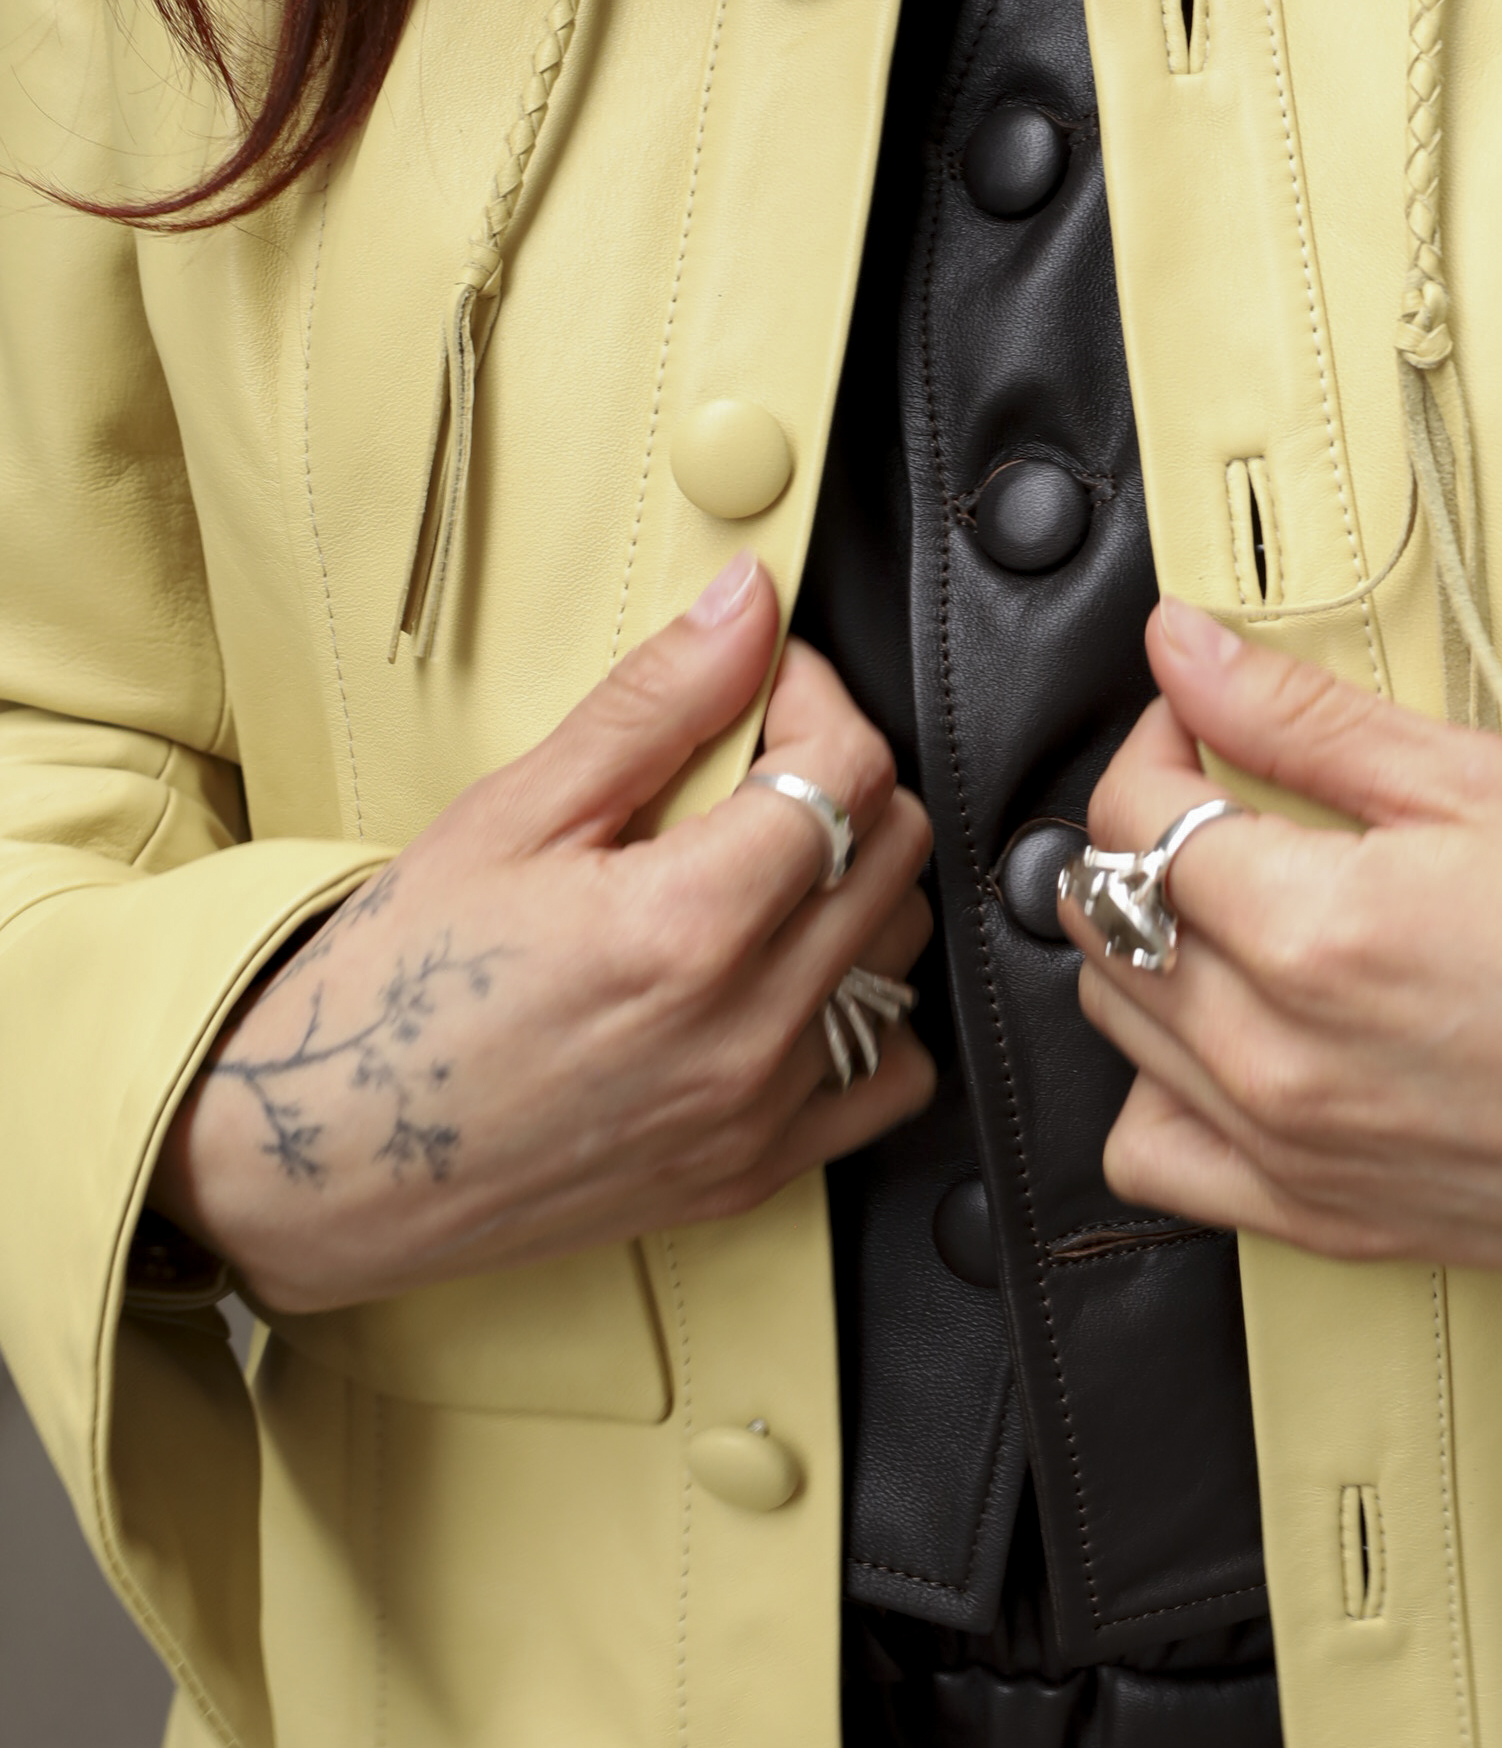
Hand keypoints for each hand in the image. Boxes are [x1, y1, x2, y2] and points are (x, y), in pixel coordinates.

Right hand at [152, 556, 934, 1313]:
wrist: (324, 1164)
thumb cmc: (395, 991)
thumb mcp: (512, 815)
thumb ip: (654, 703)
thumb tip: (749, 607)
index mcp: (688, 926)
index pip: (848, 768)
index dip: (814, 697)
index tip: (763, 687)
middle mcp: (745, 1027)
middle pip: (895, 850)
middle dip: (839, 777)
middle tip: (750, 768)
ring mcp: (759, 1109)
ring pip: (903, 954)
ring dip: (855, 885)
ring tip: (755, 869)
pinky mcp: (754, 1168)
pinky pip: (889, 1073)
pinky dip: (866, 1012)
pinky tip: (788, 977)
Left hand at [1067, 599, 1501, 1277]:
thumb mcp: (1473, 784)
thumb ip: (1301, 714)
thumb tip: (1181, 646)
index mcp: (1309, 931)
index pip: (1131, 813)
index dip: (1157, 742)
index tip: (1203, 725)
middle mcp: (1276, 1055)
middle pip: (1106, 917)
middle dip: (1146, 835)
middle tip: (1228, 804)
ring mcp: (1288, 1151)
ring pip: (1117, 1026)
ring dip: (1150, 948)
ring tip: (1242, 911)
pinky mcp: (1316, 1221)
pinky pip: (1151, 1155)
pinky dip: (1160, 1088)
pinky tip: (1229, 1038)